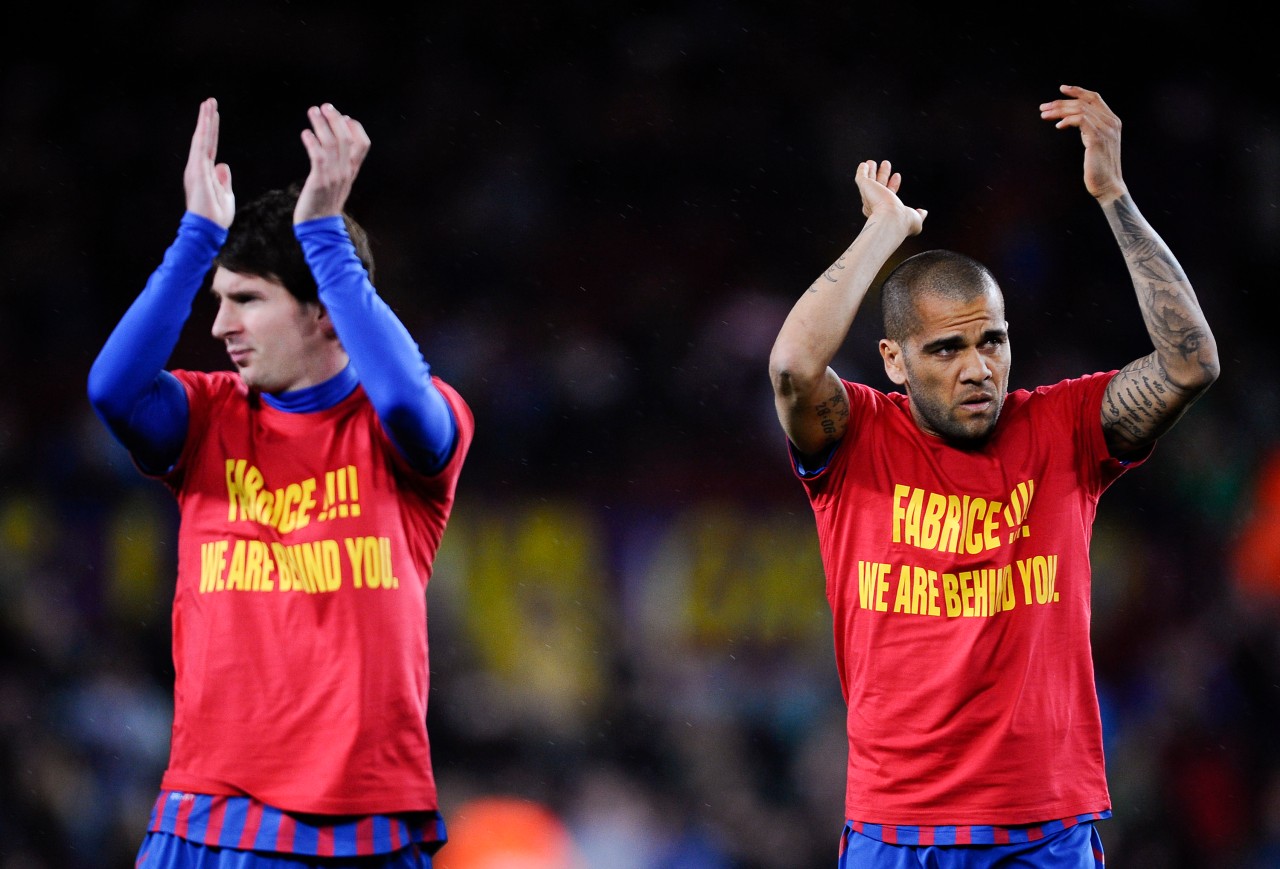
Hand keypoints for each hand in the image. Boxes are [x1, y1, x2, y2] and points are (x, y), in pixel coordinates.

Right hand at [183, 98, 234, 227]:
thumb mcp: (226, 195)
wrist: (208, 228)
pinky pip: (201, 146)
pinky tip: (206, 119)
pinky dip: (204, 132)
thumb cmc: (216, 216)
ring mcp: (197, 167)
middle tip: (210, 101)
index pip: (211, 147)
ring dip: (205, 120)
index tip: (215, 115)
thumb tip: (223, 164)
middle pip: (205, 138)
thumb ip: (223, 179)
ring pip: (201, 138)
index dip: (213, 131)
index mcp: (205, 172)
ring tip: (208, 103)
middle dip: (208, 119)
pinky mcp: (198, 170)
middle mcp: (198, 167)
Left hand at [294, 103, 370, 222]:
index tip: (344, 117)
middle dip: (336, 119)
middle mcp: (345, 171)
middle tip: (325, 106)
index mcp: (352, 170)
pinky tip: (305, 134)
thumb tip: (334, 143)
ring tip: (313, 111)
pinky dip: (312, 142)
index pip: (362, 143)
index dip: (355, 127)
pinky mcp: (319, 181)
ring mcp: (334, 176)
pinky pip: (318, 156)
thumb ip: (339, 164)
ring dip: (322, 124)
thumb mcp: (338, 181)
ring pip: (331, 143)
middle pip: (346, 138)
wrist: (319, 225)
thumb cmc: (324, 202)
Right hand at [854, 159, 926, 235]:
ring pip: (869, 181)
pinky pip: (861, 178)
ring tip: (872, 162)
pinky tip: (863, 165)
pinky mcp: (865, 187)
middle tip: (886, 164)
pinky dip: (861, 171)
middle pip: (879, 185)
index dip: (893, 184)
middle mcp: (876, 204)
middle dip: (882, 175)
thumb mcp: (915, 218)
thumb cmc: (903, 221)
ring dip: (871, 171)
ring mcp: (869, 195)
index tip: (897, 175)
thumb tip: (924, 213)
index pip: (889, 194)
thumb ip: (919, 214)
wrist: (892, 218)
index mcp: (886, 211)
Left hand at [1040, 85, 1126, 201]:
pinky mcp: (1098, 138)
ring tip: (1044, 115)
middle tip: (1043, 108)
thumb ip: (1088, 130)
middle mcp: (1111, 122)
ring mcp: (1106, 130)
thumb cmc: (1098, 168)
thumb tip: (1070, 120)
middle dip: (1061, 103)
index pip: (1095, 98)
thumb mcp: (1094, 144)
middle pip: (1084, 102)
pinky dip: (1068, 120)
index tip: (1061, 89)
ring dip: (1060, 111)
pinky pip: (1081, 120)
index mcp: (1112, 121)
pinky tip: (1058, 126)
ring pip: (1081, 110)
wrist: (1108, 186)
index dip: (1078, 91)